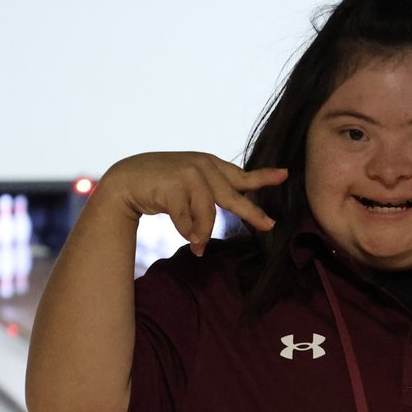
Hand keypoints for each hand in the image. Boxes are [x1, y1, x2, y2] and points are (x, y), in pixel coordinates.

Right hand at [100, 152, 286, 255]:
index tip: (285, 174)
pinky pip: (187, 219)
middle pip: (232, 197)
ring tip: (198, 246)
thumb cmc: (160, 184)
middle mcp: (202, 165)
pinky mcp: (173, 186)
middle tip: (269, 226)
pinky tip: (187, 238)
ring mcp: (188, 173)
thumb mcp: (191, 184)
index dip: (263, 177)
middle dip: (251, 214)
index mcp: (209, 164)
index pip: (241, 175)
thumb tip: (229, 214)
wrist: (126, 180)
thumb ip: (212, 193)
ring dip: (201, 233)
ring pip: (208, 214)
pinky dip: (187, 231)